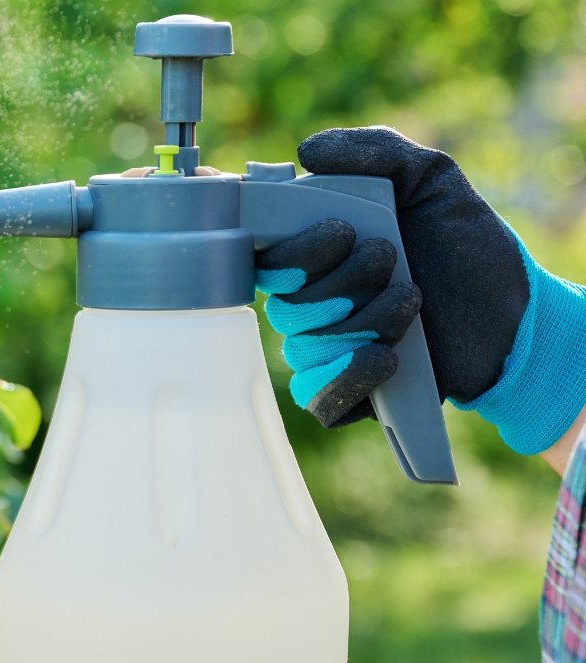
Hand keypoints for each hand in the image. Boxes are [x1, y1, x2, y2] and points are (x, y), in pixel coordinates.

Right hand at [259, 126, 585, 453]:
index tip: (338, 232)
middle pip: (284, 301)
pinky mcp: (347, 393)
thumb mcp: (431, 180)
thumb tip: (305, 152)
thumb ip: (377, 151)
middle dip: (341, 278)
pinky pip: (317, 398)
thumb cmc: (464, 244)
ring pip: (307, 345)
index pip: (262, 257)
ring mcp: (324, 350)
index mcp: (312, 255)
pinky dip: (349, 376)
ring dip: (364, 319)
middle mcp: (307, 303)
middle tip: (391, 257)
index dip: (284, 248)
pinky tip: (387, 356)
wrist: (513, 312)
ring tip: (413, 300)